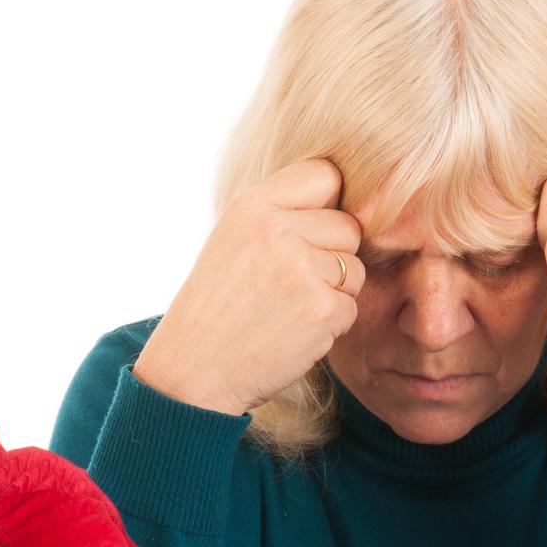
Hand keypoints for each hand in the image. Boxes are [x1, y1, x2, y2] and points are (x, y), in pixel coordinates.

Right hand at [135, 157, 363, 415]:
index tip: (311, 233)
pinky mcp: (321, 308)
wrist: (192, 372)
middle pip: (349, 226)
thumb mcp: (232, 242)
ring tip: (288, 310)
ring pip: (354, 269)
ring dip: (333, 293)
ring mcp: (301, 268)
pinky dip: (330, 325)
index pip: (325, 174)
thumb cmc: (216, 309)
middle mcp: (277, 230)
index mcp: (252, 206)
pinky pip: (351, 307)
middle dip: (333, 256)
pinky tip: (293, 333)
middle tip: (293, 285)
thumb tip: (347, 202)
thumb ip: (281, 215)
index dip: (329, 204)